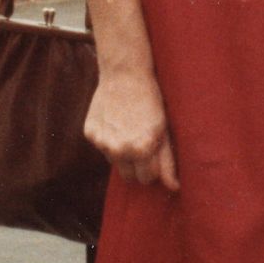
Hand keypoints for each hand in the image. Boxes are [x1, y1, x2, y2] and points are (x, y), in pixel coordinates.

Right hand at [85, 69, 179, 191]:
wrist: (125, 75)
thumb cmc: (151, 101)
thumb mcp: (164, 130)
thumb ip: (167, 162)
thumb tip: (173, 187)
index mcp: (141, 150)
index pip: (147, 178)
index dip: (153, 167)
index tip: (155, 154)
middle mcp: (119, 149)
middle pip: (128, 177)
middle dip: (137, 166)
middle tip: (143, 145)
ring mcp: (101, 142)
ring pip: (115, 162)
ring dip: (122, 153)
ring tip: (129, 129)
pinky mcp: (89, 134)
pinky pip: (102, 147)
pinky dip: (109, 139)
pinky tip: (116, 122)